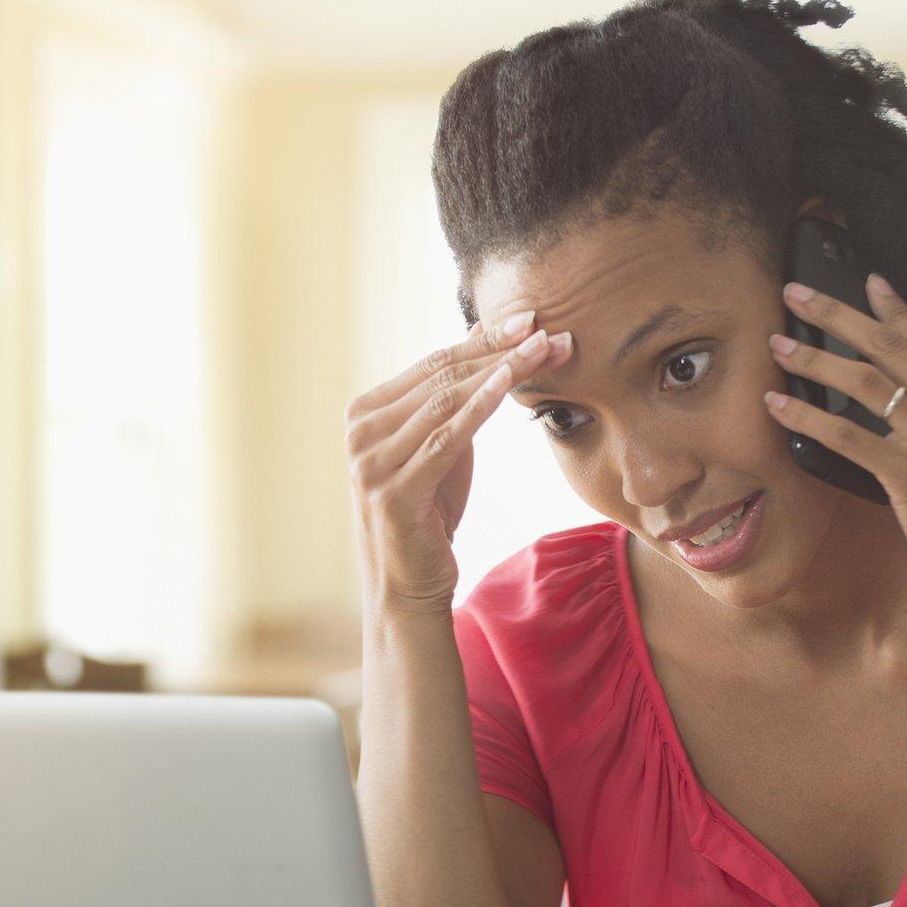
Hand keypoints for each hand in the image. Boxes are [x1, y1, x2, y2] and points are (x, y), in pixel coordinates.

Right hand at [344, 312, 572, 613]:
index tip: (531, 319)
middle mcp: (360, 432)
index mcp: (365, 413)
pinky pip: (446, 439)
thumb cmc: (429, 514)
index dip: (484, 339)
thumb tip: (485, 336)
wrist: (408, 586)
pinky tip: (510, 383)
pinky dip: (480, 407)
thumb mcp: (442, 446)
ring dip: (501, 371)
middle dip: (500, 350)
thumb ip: (454, 396)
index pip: (432, 364)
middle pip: (442, 377)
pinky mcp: (392, 491)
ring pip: (446, 402)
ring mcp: (370, 461)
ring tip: (544, 350)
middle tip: (547, 330)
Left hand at [762, 274, 906, 615]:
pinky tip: (779, 405)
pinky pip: (846, 435)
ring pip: (864, 382)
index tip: (867, 283)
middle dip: (837, 315)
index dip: (894, 311)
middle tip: (797, 293)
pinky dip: (807, 416)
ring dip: (814, 359)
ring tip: (778, 345)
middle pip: (889, 347)